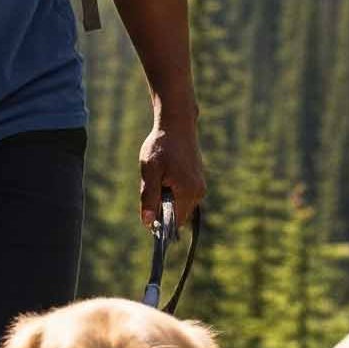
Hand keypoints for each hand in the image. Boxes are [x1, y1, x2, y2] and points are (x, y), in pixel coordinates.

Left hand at [136, 116, 206, 235]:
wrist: (177, 125)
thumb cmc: (161, 146)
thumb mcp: (150, 171)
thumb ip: (149, 197)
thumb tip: (147, 223)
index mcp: (188, 192)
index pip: (174, 222)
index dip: (160, 222)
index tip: (148, 207)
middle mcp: (198, 192)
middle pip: (177, 215)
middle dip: (163, 207)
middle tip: (154, 184)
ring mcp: (200, 187)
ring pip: (180, 205)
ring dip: (167, 198)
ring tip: (161, 176)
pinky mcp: (198, 181)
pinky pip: (184, 196)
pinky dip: (173, 191)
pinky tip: (167, 173)